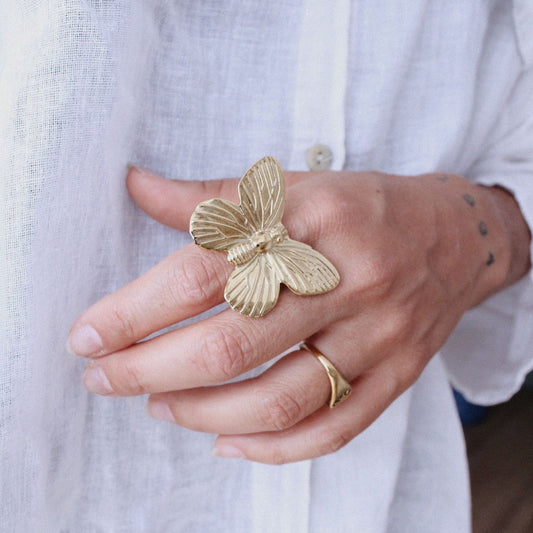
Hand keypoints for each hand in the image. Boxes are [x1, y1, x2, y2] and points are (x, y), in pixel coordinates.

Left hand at [67, 165, 529, 463]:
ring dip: (202, 413)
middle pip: (234, 343)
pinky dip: (271, 449)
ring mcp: (377, 334)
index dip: (137, 309)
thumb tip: (135, 186)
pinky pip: (333, 429)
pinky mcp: (397, 374)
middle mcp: (348, 279)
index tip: (88, 334)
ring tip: (155, 405)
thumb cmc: (359, 209)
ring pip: (280, 397)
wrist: (452, 237)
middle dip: (150, 369)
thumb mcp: (293, 187)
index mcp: (313, 220)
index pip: (207, 269)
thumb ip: (212, 197)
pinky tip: (224, 443)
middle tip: (102, 376)